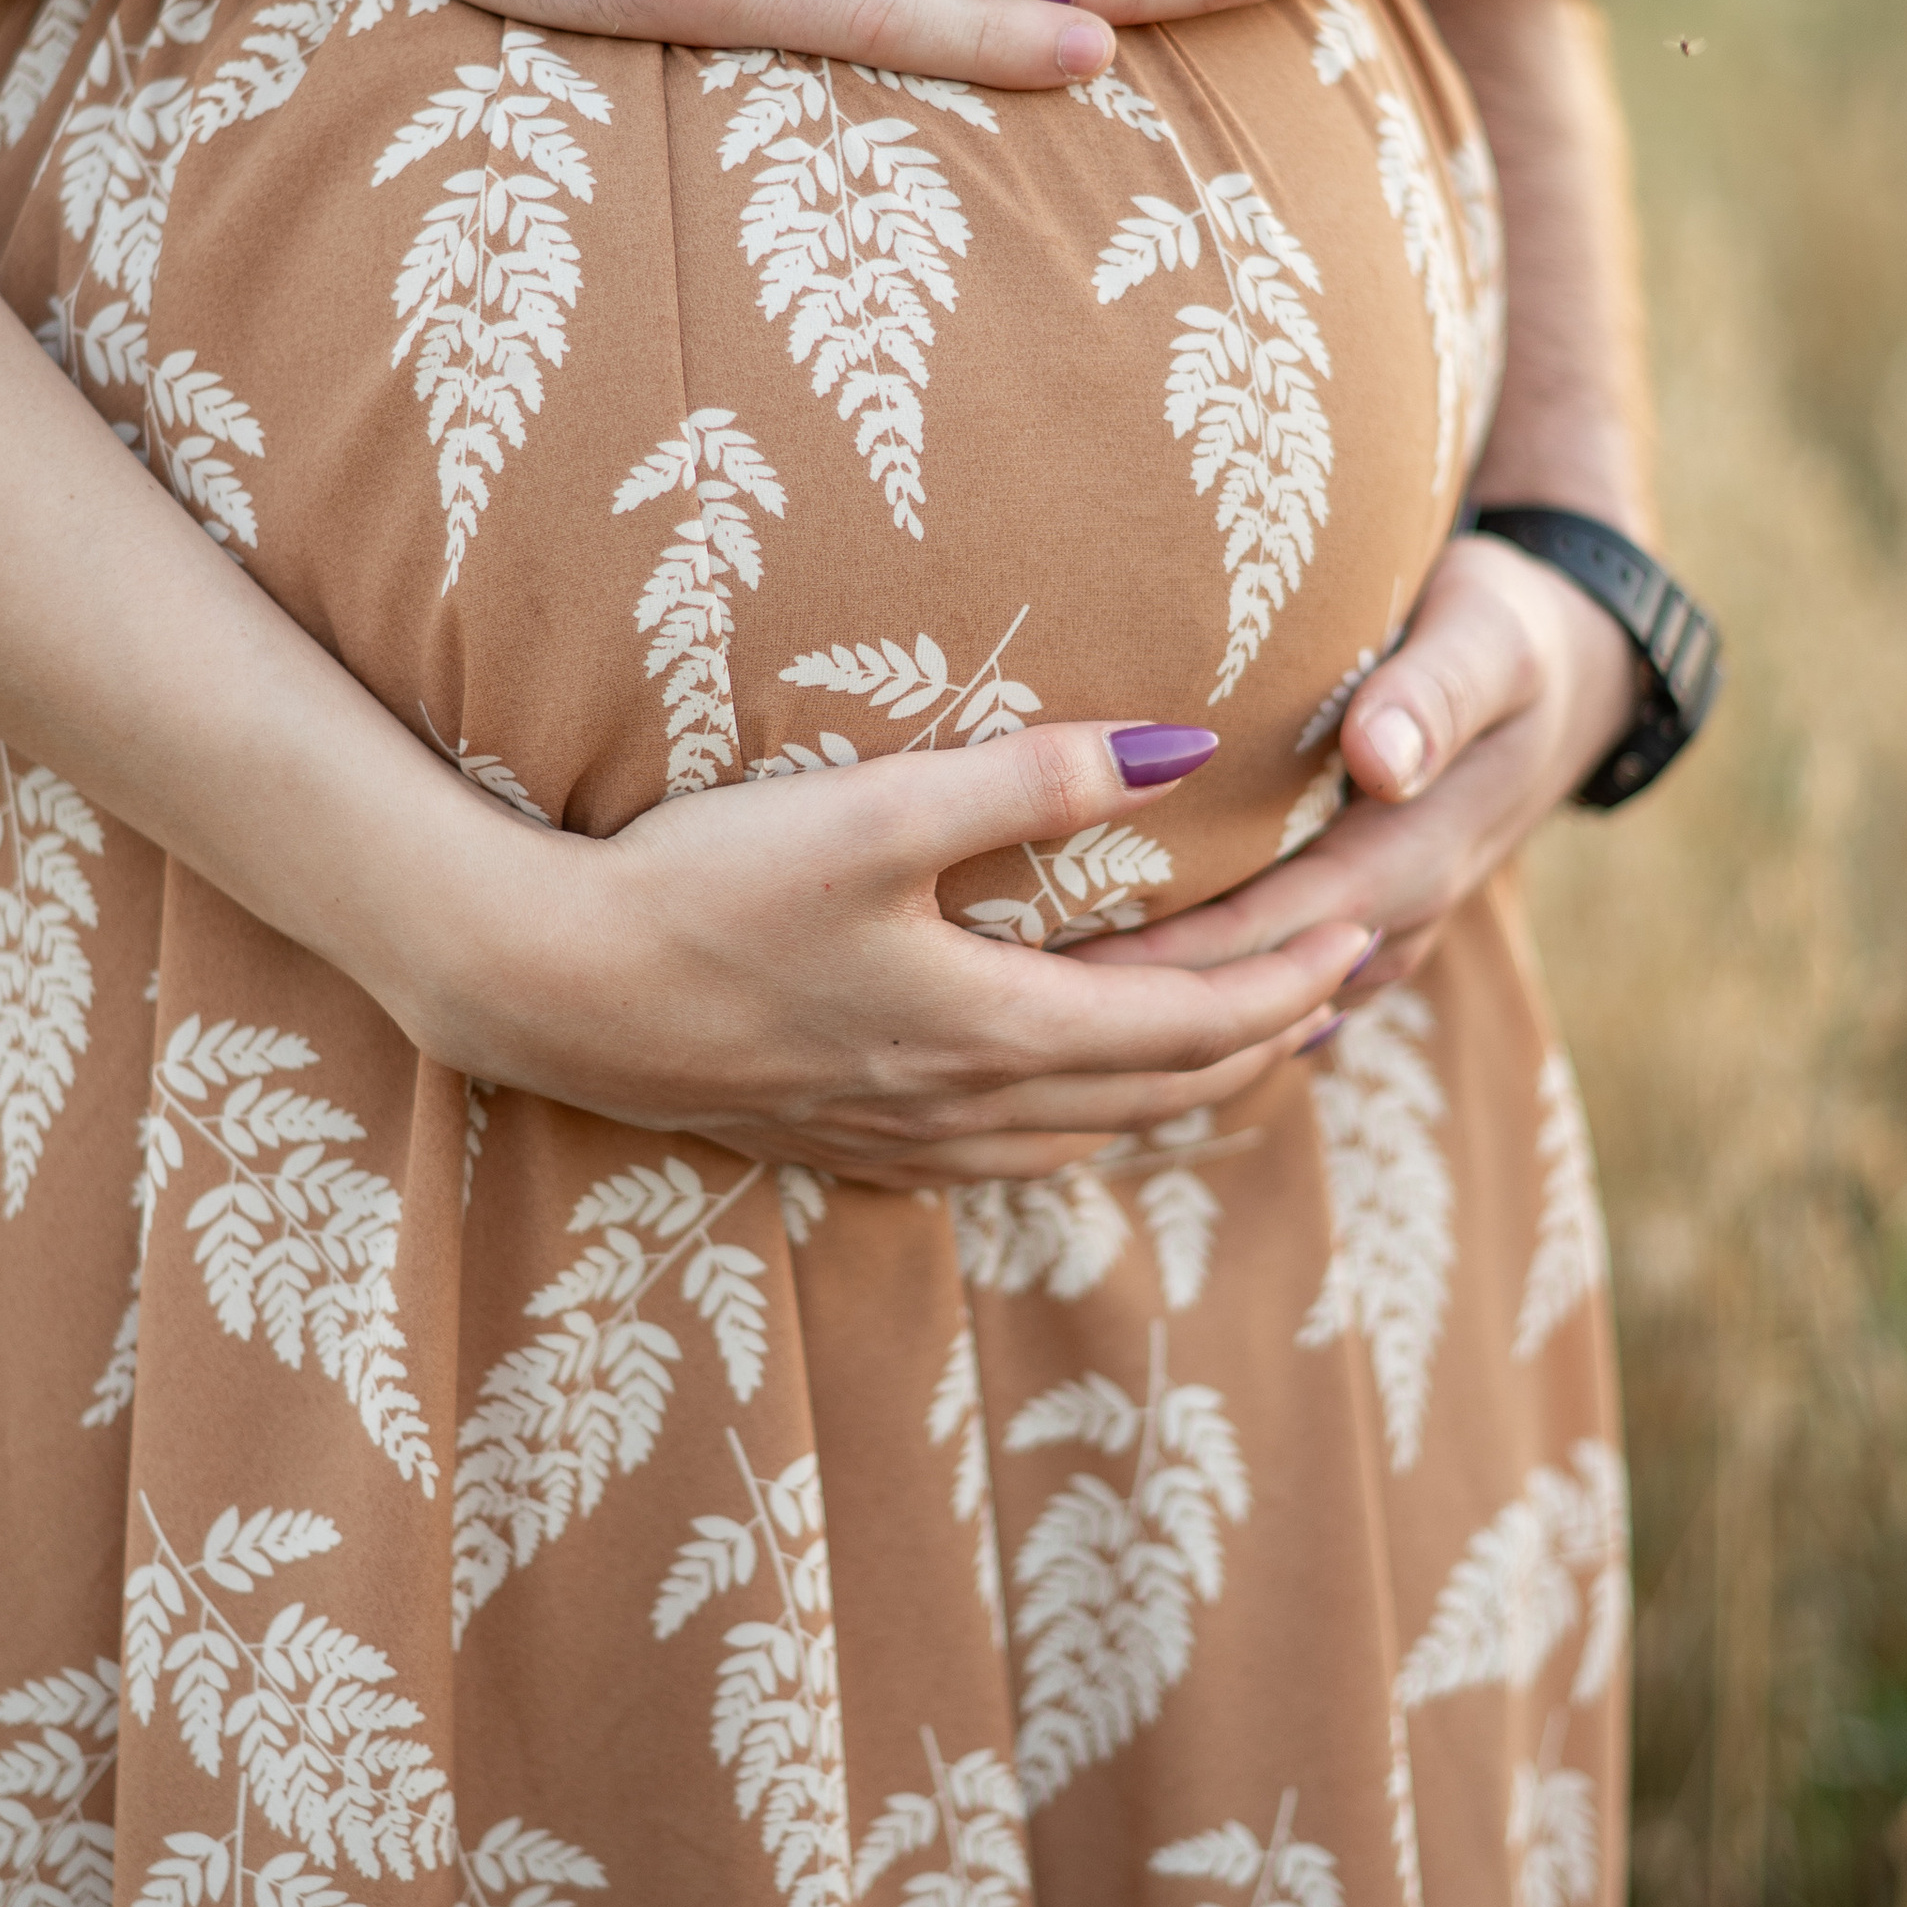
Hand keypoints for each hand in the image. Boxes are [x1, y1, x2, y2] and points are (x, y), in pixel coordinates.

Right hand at [401, 718, 1373, 1183]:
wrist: (544, 987)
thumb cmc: (700, 886)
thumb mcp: (873, 816)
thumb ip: (1031, 781)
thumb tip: (1185, 750)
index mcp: (990, 1025)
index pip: (1188, 1022)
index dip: (1287, 982)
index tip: (1362, 932)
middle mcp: (960, 1104)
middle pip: (1156, 1092)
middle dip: (1260, 1043)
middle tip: (1339, 996)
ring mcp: (896, 1136)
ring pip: (1083, 1136)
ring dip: (1176, 1097)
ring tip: (1236, 1056)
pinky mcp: (836, 1138)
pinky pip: (1001, 1157)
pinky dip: (1075, 1128)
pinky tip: (1066, 1108)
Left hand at [1076, 536, 1637, 998]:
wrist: (1574, 672)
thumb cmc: (1508, 631)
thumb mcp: (1488, 638)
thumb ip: (1436, 692)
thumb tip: (1383, 760)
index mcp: (1413, 855)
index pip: (1274, 928)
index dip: (1173, 954)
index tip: (1067, 959)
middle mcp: (1392, 916)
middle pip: (1250, 984)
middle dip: (1137, 1001)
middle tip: (1006, 1001)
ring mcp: (1378, 933)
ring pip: (1261, 1002)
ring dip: (1163, 1013)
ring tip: (1039, 1019)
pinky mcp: (1355, 923)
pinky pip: (1272, 981)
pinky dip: (1198, 994)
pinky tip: (1108, 1005)